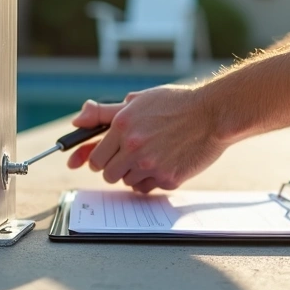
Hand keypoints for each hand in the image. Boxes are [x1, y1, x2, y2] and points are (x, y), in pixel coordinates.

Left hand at [65, 85, 227, 192]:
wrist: (213, 114)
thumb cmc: (176, 104)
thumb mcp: (137, 100)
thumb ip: (104, 113)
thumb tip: (77, 120)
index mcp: (122, 126)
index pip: (96, 157)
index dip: (98, 159)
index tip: (103, 159)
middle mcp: (134, 147)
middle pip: (107, 174)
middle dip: (114, 168)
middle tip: (128, 158)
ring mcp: (151, 165)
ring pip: (126, 182)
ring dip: (133, 174)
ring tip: (151, 156)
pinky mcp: (168, 178)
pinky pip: (146, 188)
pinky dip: (151, 180)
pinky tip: (162, 163)